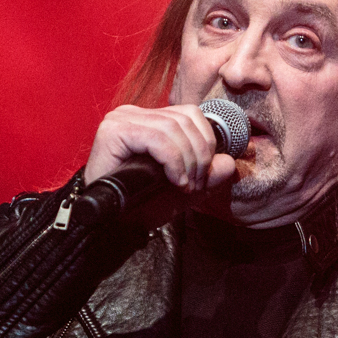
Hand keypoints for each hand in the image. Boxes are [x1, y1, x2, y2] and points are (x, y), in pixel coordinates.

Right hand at [83, 104, 237, 193]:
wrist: (109, 223)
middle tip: (195, 185)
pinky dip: (173, 161)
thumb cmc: (140, 205)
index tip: (203, 177)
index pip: (190, 114)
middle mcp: (134, 113)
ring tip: (184, 186)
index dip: (206, 143)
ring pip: (174, 128)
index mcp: (150, 119)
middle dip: (199, 155)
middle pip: (186, 119)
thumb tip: (228, 162)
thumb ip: (207, 175)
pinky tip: (174, 180)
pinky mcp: (114, 131)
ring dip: (188, 161)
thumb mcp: (183, 189)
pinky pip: (157, 138)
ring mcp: (122, 119)